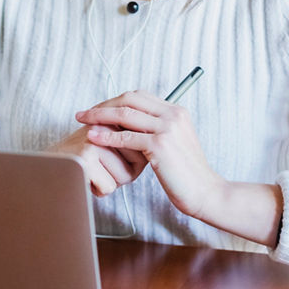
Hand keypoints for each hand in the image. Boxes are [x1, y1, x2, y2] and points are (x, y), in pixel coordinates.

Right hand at [47, 126, 147, 197]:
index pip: (145, 147)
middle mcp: (106, 124)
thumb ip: (133, 143)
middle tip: (102, 166)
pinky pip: (109, 186)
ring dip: (110, 181)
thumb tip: (154, 153)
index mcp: (115, 117)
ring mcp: (95, 139)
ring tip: (93, 171)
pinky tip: (86, 179)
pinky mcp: (86, 157)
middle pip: (139, 161)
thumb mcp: (111, 145)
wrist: (49, 168)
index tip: (114, 158)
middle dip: (124, 172)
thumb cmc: (84, 161)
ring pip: (125, 176)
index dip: (134, 162)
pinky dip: (98, 189)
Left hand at [77, 90, 224, 219]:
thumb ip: (158, 130)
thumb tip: (132, 126)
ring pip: (125, 114)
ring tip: (83, 121)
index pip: (140, 96)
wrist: (205, 192)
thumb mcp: (175, 143)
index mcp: (177, 111)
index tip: (99, 109)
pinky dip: (107, 136)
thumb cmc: (187, 173)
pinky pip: (126, 136)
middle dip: (104, 104)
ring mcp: (167, 128)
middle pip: (130, 99)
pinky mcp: (160, 145)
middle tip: (85, 113)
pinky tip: (93, 138)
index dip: (116, 100)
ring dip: (100, 116)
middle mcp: (173, 114)